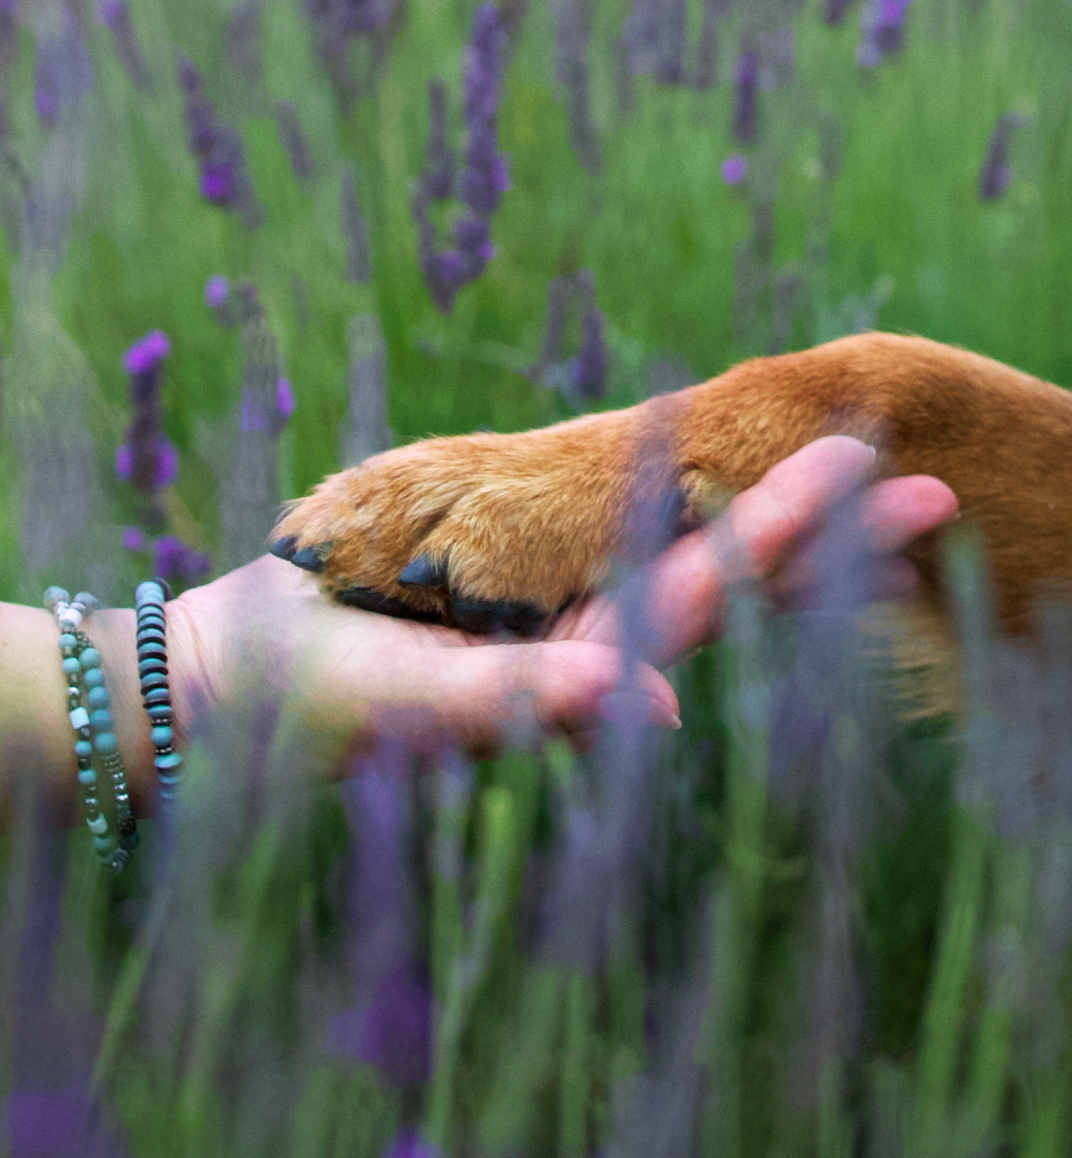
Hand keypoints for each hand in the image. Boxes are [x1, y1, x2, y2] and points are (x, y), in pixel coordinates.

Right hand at [172, 437, 957, 756]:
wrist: (237, 674)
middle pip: (714, 567)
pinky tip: (697, 454)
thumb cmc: (312, 700)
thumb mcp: (416, 702)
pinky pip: (590, 516)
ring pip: (664, 536)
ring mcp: (540, 598)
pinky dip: (654, 482)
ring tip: (840, 451)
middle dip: (813, 525)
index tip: (883, 484)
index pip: (705, 595)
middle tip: (920, 472)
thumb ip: (522, 703)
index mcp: (573, 665)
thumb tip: (652, 707)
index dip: (792, 540)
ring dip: (750, 498)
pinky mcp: (496, 564)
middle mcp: (576, 633)